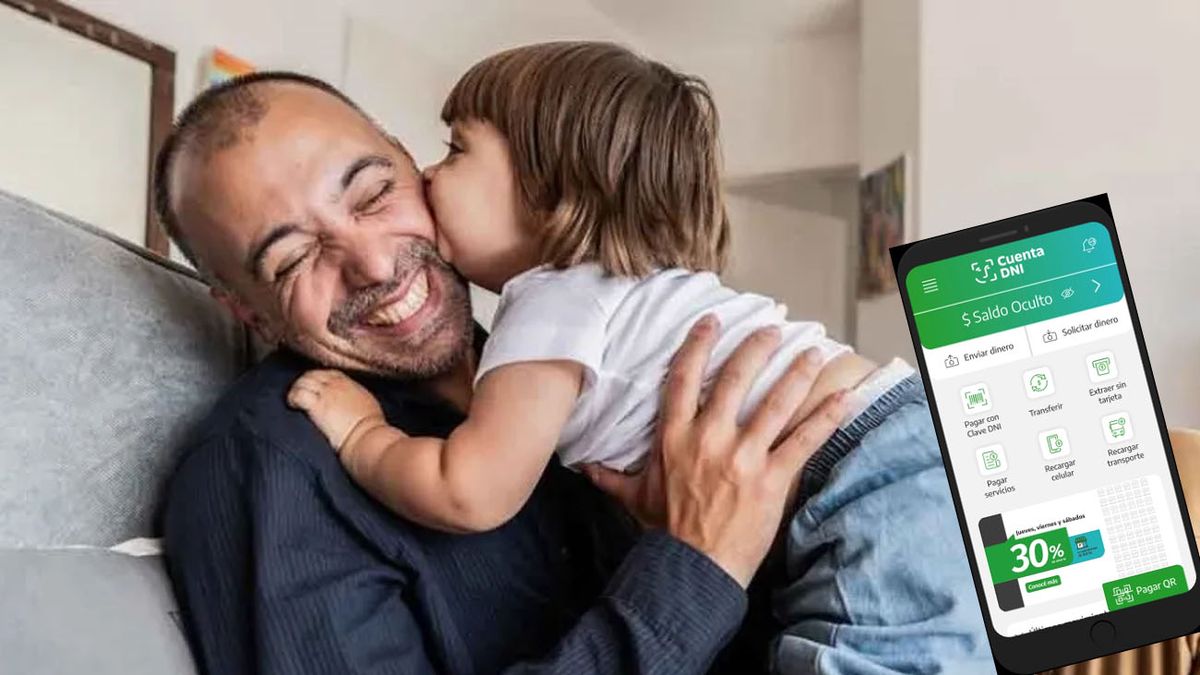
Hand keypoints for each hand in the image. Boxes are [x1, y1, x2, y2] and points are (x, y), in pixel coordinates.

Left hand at [288, 369, 385, 454]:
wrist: (366, 436)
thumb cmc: (371, 426)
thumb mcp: (367, 403)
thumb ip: (356, 397)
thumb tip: (352, 401)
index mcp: (349, 383)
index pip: (328, 373)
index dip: (318, 378)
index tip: (314, 387)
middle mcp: (336, 384)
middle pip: (313, 374)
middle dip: (304, 382)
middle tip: (299, 393)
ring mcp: (326, 393)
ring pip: (303, 381)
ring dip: (296, 389)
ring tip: (293, 400)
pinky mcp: (317, 406)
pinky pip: (298, 394)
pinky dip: (293, 398)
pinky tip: (292, 405)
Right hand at [590, 315, 847, 586]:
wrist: (691, 569)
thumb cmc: (665, 533)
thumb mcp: (635, 498)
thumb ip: (612, 476)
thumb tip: (584, 467)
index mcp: (674, 438)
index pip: (683, 379)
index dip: (698, 346)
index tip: (711, 322)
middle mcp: (708, 439)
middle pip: (734, 380)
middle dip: (756, 348)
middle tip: (774, 328)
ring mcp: (742, 457)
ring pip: (774, 403)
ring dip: (797, 374)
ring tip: (814, 353)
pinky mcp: (770, 479)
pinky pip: (803, 440)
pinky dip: (826, 418)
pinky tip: (844, 397)